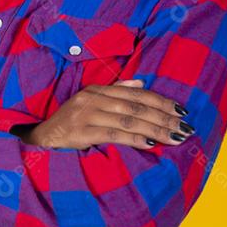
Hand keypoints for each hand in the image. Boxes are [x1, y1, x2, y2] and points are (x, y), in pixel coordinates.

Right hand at [20, 79, 194, 149]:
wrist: (40, 139)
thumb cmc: (69, 123)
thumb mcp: (89, 103)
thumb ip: (115, 92)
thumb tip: (141, 82)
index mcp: (97, 90)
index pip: (136, 93)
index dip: (160, 101)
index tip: (181, 111)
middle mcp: (92, 99)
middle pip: (136, 106)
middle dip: (164, 117)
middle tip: (185, 128)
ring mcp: (86, 114)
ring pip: (128, 119)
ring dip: (155, 129)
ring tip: (174, 137)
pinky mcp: (81, 132)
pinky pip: (114, 133)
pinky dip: (134, 138)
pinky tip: (150, 143)